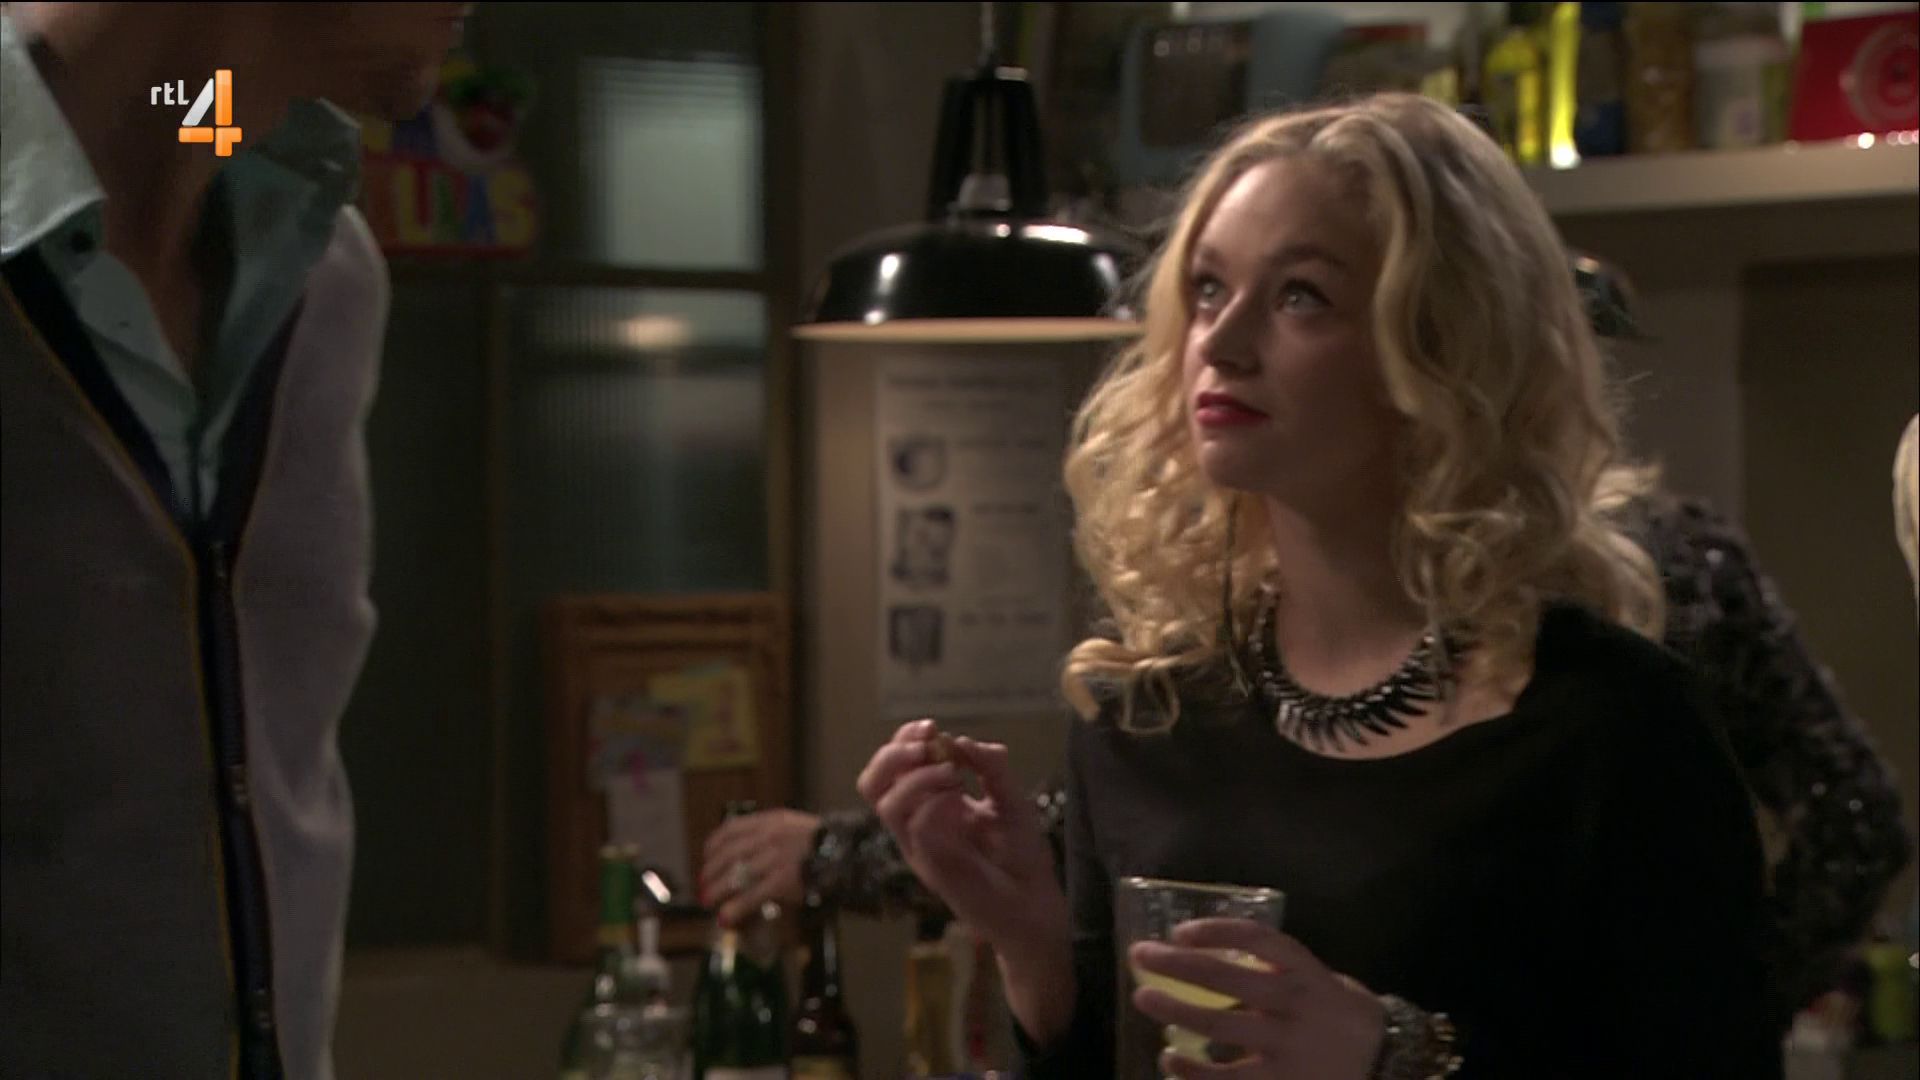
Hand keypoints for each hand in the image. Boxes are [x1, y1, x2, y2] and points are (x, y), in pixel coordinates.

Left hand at [698, 808, 819, 926]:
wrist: (850, 854)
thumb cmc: (825, 845)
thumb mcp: (795, 829)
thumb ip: (771, 836)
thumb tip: (746, 856)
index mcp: (772, 821)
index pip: (732, 829)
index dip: (714, 845)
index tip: (707, 857)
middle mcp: (770, 836)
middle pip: (728, 854)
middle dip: (711, 871)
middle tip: (703, 885)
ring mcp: (776, 858)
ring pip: (735, 876)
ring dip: (717, 891)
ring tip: (708, 902)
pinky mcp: (783, 880)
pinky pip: (752, 896)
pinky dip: (735, 909)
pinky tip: (726, 918)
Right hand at [854, 719, 1065, 953]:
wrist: (1035, 904)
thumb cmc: (1021, 855)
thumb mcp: (1011, 799)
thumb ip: (991, 767)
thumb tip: (960, 741)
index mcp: (929, 806)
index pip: (893, 768)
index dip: (904, 741)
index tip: (932, 727)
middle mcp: (916, 825)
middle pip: (873, 783)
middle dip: (893, 753)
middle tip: (927, 743)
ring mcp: (921, 848)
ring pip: (886, 803)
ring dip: (915, 777)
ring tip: (951, 773)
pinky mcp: (932, 867)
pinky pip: (917, 828)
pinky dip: (935, 805)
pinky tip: (961, 801)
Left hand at [1130, 918, 1384, 1079]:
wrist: (1383, 1064)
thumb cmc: (1336, 1014)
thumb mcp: (1318, 979)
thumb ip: (1275, 968)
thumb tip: (1207, 955)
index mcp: (1305, 972)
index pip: (1257, 938)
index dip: (1215, 930)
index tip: (1180, 931)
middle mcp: (1295, 1004)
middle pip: (1225, 976)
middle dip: (1175, 964)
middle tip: (1141, 955)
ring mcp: (1286, 1047)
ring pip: (1219, 1025)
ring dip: (1175, 1010)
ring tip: (1145, 997)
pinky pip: (1226, 1079)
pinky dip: (1193, 1071)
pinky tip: (1170, 1060)